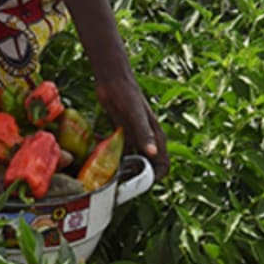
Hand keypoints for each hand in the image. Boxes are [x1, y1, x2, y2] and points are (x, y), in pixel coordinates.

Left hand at [95, 66, 169, 182]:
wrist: (112, 79)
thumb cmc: (128, 94)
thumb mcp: (135, 115)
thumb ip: (144, 133)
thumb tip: (153, 153)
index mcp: (156, 137)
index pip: (162, 164)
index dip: (154, 177)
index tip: (138, 184)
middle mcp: (147, 139)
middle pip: (146, 165)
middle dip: (136, 176)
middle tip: (119, 182)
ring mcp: (134, 136)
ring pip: (132, 160)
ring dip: (123, 168)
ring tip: (108, 174)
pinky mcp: (121, 133)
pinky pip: (120, 151)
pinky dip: (113, 157)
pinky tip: (101, 159)